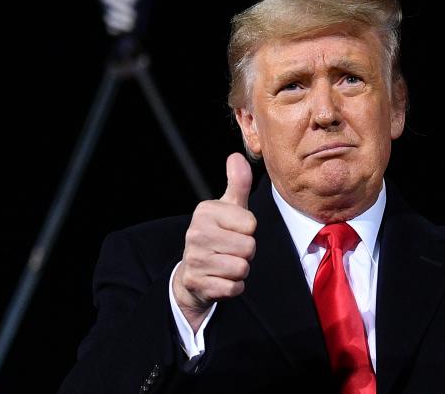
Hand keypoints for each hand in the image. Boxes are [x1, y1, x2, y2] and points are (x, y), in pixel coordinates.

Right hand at [172, 153, 256, 331]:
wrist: (193, 272)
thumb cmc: (218, 234)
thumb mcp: (229, 208)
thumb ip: (238, 183)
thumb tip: (237, 156)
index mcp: (205, 212)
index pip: (251, 224)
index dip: (249, 231)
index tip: (234, 231)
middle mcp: (196, 233)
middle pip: (248, 247)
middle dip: (246, 252)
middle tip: (231, 250)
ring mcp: (195, 259)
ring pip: (242, 268)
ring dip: (240, 269)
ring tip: (226, 263)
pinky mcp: (197, 283)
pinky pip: (234, 287)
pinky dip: (234, 286)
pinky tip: (221, 279)